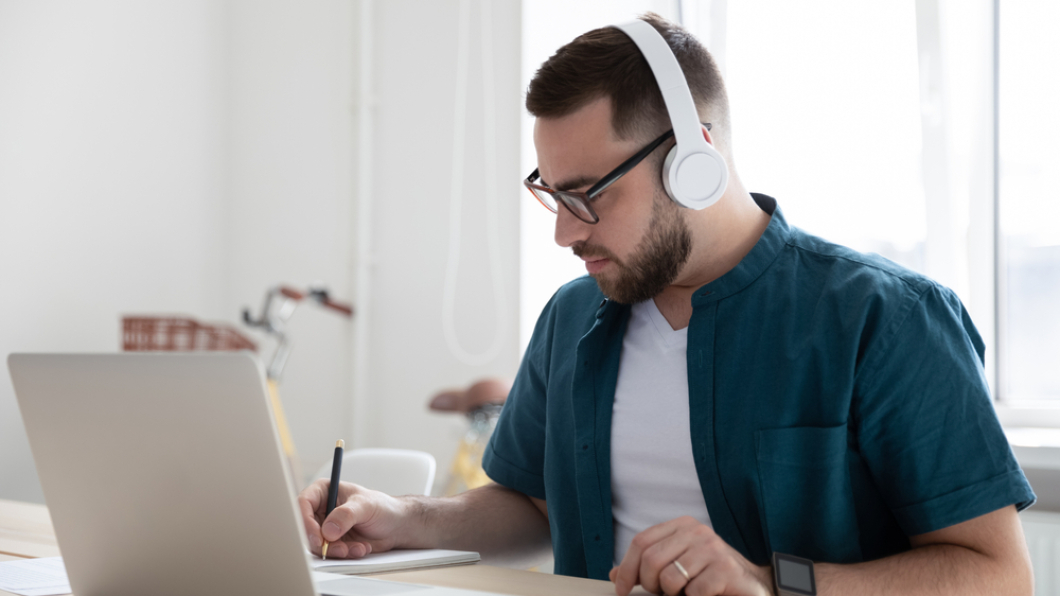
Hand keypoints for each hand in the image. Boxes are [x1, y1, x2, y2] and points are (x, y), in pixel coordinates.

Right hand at [298, 479, 409, 558]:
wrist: (395, 526)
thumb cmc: (382, 507)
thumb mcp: (365, 506)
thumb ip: (346, 515)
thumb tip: (328, 530)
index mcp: (324, 491)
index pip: (303, 504)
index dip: (306, 522)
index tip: (318, 537)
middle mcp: (321, 510)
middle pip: (306, 528)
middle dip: (322, 542)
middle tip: (340, 548)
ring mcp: (326, 527)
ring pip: (317, 544)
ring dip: (336, 550)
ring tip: (357, 548)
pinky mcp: (333, 543)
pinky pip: (329, 553)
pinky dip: (345, 554)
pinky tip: (361, 548)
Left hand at [609, 516, 772, 595]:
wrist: (752, 585)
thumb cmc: (710, 576)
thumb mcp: (677, 566)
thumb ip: (647, 567)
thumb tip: (615, 576)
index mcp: (682, 526)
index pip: (641, 541)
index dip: (626, 567)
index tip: (621, 588)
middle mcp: (697, 531)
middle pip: (651, 559)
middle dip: (650, 584)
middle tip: (661, 593)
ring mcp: (713, 548)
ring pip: (669, 578)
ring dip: (673, 594)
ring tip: (686, 591)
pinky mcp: (725, 569)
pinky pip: (692, 592)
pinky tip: (705, 594)